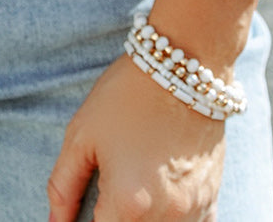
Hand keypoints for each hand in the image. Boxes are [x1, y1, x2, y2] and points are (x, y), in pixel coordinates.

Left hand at [47, 54, 225, 221]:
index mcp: (128, 203)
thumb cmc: (126, 95)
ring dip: (140, 220)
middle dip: (111, 217)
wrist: (183, 66)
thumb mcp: (81, 136)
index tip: (85, 208)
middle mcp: (164, 215)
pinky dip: (169, 218)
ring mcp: (192, 211)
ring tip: (133, 181)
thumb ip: (63, 188)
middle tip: (106, 190)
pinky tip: (157, 191)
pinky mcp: (209, 200)